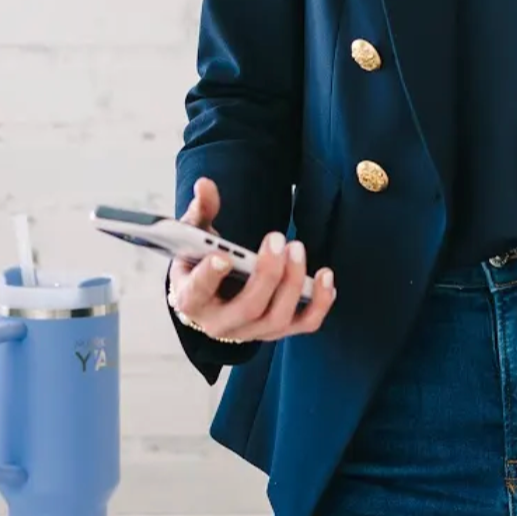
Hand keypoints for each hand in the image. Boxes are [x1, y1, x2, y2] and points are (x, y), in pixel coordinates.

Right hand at [167, 176, 336, 342]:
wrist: (212, 295)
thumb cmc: (200, 262)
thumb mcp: (194, 236)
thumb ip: (200, 211)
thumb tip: (205, 185)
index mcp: (191, 298)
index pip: (197, 293)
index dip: (210, 277)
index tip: (223, 257)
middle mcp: (220, 323)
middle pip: (248, 308)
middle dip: (267, 274)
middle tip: (277, 239)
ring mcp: (251, 331)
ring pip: (276, 318)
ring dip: (293, 284)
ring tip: (297, 248)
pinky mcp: (276, 330)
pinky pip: (303, 324)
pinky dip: (319, 302)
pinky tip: (325, 275)